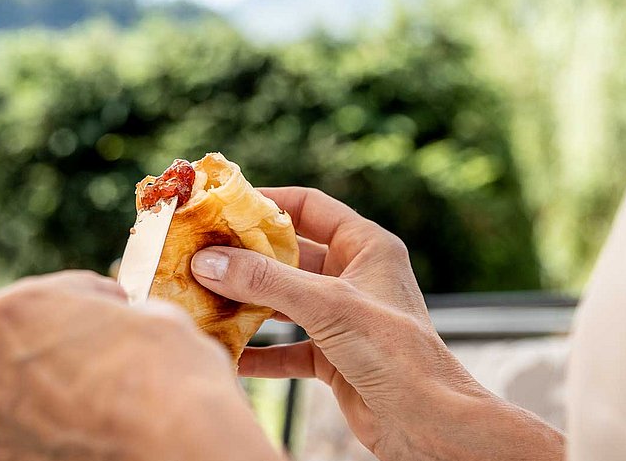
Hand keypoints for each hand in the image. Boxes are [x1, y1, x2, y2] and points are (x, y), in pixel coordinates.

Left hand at [0, 270, 282, 460]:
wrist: (175, 433)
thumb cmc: (163, 367)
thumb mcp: (143, 314)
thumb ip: (109, 318)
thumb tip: (116, 327)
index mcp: (12, 312)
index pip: (44, 296)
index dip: (84, 302)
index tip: (109, 312)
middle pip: (17, 347)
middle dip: (54, 349)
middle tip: (99, 357)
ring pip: (17, 397)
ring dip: (48, 392)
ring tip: (96, 397)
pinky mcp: (11, 460)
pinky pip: (26, 438)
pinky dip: (52, 432)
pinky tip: (89, 428)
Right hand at [190, 188, 563, 460]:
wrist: (427, 421)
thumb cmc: (395, 352)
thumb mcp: (327, 306)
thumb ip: (266, 281)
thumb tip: (208, 260)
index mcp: (367, 246)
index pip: (310, 207)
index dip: (266, 203)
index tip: (221, 206)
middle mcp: (355, 277)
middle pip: (289, 256)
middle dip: (245, 258)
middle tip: (198, 255)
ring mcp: (343, 318)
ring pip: (283, 302)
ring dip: (245, 304)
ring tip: (200, 301)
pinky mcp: (334, 356)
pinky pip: (286, 348)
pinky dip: (258, 351)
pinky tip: (226, 354)